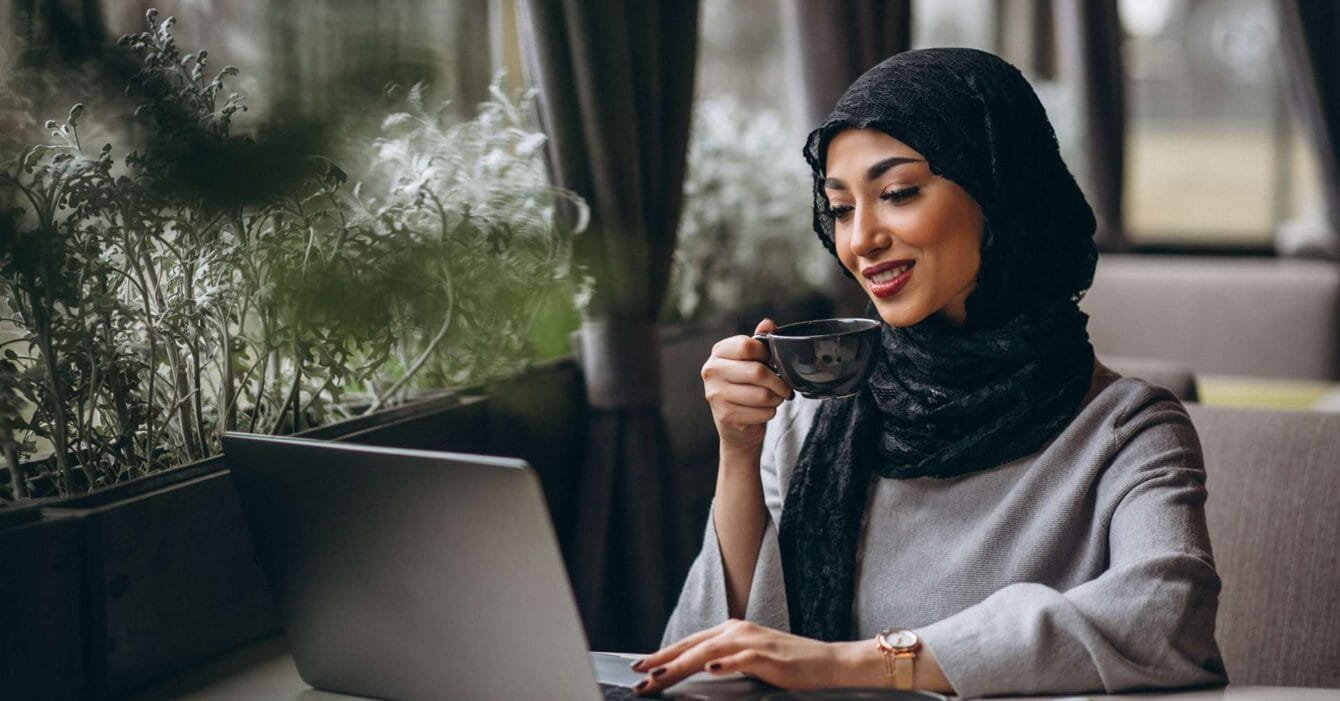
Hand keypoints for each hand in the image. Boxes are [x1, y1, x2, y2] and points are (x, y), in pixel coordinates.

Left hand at [629, 619, 876, 695]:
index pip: (689, 643)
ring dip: (681, 664)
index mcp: (732, 631)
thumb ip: (724, 660)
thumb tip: (696, 670)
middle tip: (639, 675)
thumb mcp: (750, 659)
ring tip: (660, 675)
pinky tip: (708, 668)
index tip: (640, 667)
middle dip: (662, 661)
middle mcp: (738, 631)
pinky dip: (724, 663)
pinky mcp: (768, 656)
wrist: (827, 663)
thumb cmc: (788, 665)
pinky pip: (741, 659)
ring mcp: (753, 642)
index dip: (663, 654)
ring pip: (708, 651)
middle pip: (692, 646)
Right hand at [701, 319, 792, 454]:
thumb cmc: (744, 387)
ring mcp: (716, 394)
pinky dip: (770, 412)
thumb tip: (768, 323)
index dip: (767, 354)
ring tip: (774, 398)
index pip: (747, 346)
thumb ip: (759, 341)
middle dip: (778, 382)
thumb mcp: (750, 361)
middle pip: (757, 371)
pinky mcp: (726, 416)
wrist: (735, 425)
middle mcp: (711, 371)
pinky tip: (763, 411)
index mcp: (718, 353)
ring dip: (776, 398)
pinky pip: (762, 412)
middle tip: (784, 387)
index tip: (772, 362)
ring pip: (763, 395)